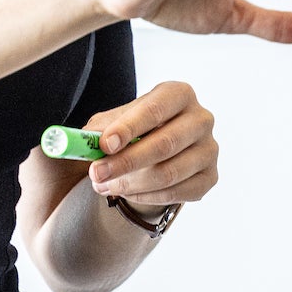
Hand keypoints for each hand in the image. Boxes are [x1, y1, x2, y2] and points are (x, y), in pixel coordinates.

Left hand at [85, 81, 218, 208]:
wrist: (154, 155)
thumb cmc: (131, 133)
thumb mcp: (112, 123)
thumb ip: (99, 130)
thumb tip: (80, 142)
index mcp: (178, 94)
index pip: (155, 109)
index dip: (129, 127)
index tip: (104, 145)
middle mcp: (201, 119)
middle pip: (165, 144)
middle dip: (126, 162)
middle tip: (96, 174)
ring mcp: (209, 150)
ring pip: (169, 173)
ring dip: (130, 184)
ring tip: (103, 186)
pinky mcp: (210, 177)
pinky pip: (177, 194)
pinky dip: (146, 197)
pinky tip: (126, 193)